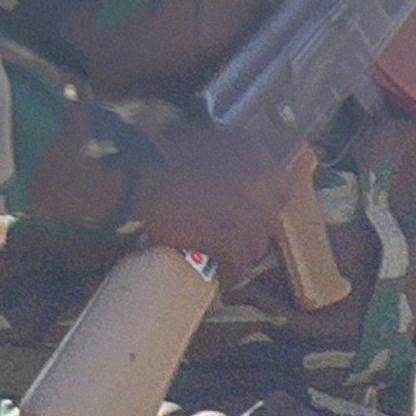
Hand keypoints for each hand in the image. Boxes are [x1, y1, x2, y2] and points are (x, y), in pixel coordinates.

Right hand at [126, 106, 300, 277]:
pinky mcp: (227, 239)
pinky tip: (221, 279)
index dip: (265, 205)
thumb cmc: (157, 154)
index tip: (253, 214)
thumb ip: (223, 150)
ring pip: (256, 245)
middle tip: (234, 238)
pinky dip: (229, 274)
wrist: (135, 179)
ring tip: (223, 259)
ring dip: (240, 253)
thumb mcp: (197, 136)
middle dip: (253, 231)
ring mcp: (244, 211)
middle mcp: (256, 180)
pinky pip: (237, 265)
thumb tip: (227, 165)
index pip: (280, 187)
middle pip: (269, 220)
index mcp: (251, 152)